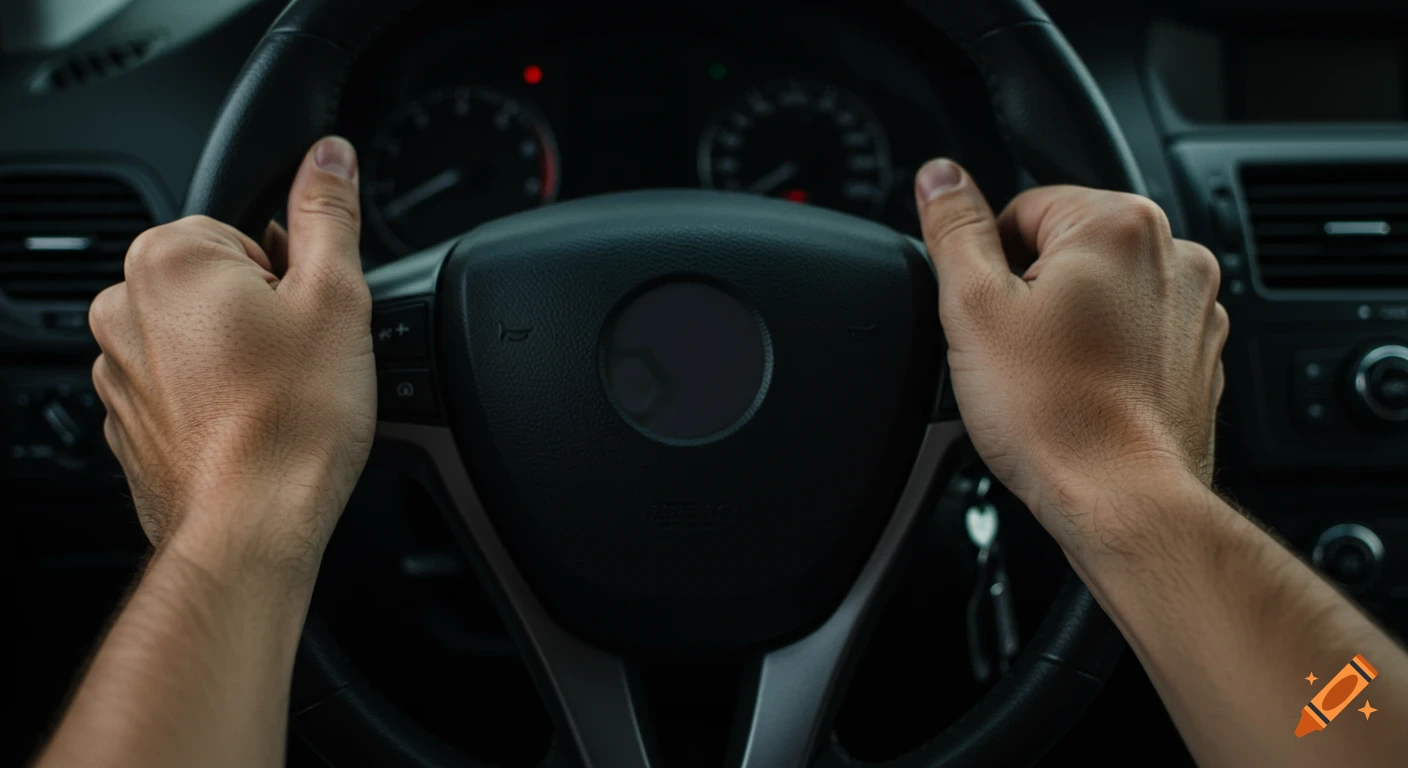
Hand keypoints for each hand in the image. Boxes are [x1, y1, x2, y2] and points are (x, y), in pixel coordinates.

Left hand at [90, 136, 373, 572]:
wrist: (253, 525)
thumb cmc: (293, 420)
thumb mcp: (337, 297)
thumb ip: (329, 213)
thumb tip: (330, 156)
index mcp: (169, 258)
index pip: (244, 234)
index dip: (292, 277)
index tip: (307, 321)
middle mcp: (125, 308)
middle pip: (218, 281)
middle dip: (263, 314)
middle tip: (302, 362)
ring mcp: (118, 371)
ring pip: (200, 337)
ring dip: (240, 356)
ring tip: (280, 399)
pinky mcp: (127, 422)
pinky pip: (182, 388)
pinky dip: (217, 400)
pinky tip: (255, 427)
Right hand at [915, 159, 1226, 547]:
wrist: (1121, 500)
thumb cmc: (1054, 414)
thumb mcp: (972, 308)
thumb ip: (953, 228)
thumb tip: (939, 177)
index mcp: (1118, 223)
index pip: (1022, 209)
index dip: (989, 265)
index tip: (991, 317)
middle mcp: (1173, 254)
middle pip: (1065, 248)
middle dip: (1032, 293)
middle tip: (1015, 352)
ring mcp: (1195, 307)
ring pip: (1101, 292)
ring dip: (1070, 324)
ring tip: (1051, 378)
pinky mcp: (1199, 355)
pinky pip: (1134, 334)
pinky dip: (1106, 356)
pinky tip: (1082, 393)